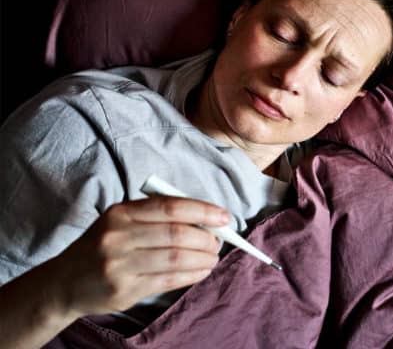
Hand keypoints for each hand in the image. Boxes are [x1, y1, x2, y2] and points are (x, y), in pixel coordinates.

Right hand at [50, 196, 230, 315]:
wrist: (64, 282)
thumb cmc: (102, 246)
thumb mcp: (120, 221)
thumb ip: (156, 216)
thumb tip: (205, 218)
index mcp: (120, 212)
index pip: (171, 207)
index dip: (204, 210)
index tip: (225, 217)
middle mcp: (117, 236)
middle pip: (177, 234)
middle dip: (207, 237)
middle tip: (218, 241)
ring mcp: (119, 265)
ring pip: (176, 258)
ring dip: (204, 258)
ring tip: (213, 257)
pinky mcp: (124, 289)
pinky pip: (169, 280)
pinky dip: (193, 274)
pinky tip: (202, 271)